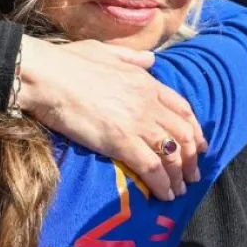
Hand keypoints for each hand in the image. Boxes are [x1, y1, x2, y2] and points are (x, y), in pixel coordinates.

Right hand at [18, 38, 206, 200]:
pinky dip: (162, 184)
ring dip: (179, 176)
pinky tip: (164, 195)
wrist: (46, 76)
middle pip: (183, 134)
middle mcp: (148, 103)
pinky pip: (152, 168)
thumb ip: (131, 58)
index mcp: (145, 82)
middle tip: (192, 175)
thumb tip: (151, 61)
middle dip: (191, 158)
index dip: (194, 129)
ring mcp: (137, 123)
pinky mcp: (121, 142)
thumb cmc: (66, 62)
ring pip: (172, 154)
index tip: (199, 145)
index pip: (182, 108)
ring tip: (179, 191)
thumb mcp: (105, 51)